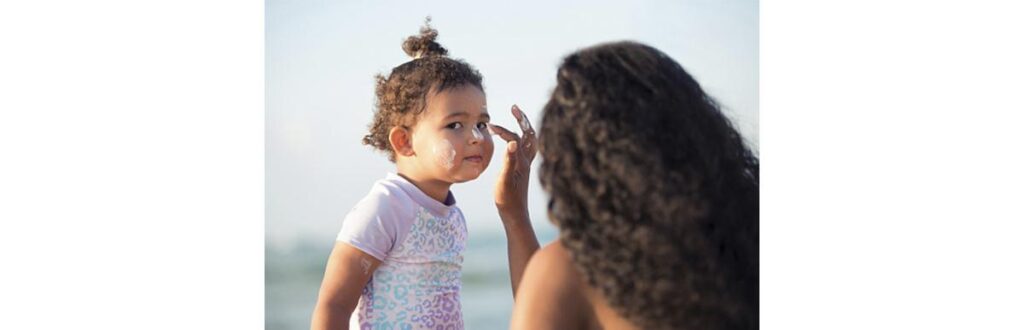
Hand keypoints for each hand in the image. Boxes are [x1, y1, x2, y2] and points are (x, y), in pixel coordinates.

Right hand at [489, 104, 537, 222]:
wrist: (515, 214)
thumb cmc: (507, 200)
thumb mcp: (504, 181)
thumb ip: (508, 161)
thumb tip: (513, 142)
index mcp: (522, 162)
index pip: (515, 138)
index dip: (504, 131)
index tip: (491, 126)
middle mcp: (527, 161)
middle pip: (529, 134)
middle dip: (522, 119)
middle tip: (514, 107)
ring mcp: (526, 165)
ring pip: (531, 140)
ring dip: (525, 127)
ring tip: (518, 117)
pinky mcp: (523, 169)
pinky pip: (528, 148)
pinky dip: (524, 138)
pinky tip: (516, 139)